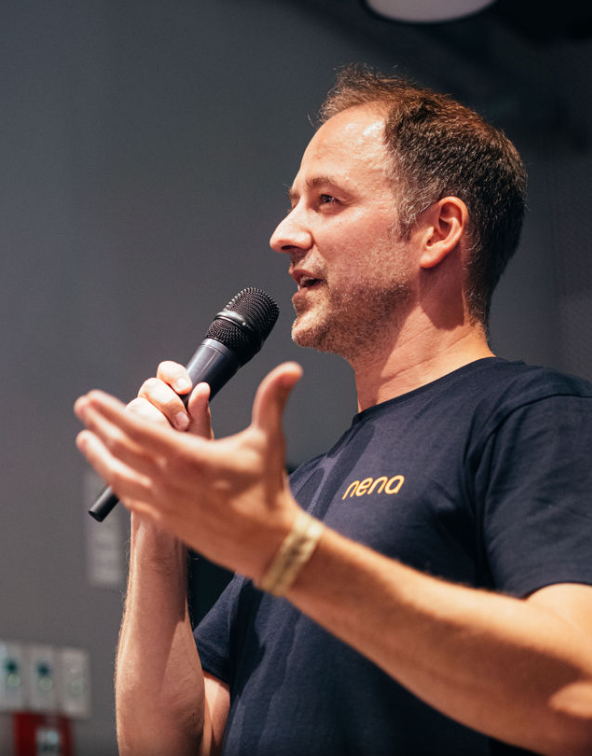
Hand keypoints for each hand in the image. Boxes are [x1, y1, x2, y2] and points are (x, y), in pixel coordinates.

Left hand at [75, 362, 303, 578]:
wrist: (268, 544)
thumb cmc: (267, 491)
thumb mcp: (269, 440)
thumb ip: (273, 400)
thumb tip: (291, 370)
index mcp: (189, 457)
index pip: (138, 428)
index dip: (111, 412)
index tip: (94, 399)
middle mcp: (169, 481)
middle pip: (120, 449)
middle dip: (98, 426)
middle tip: (82, 409)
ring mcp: (164, 503)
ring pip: (118, 476)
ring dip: (98, 455)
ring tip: (85, 440)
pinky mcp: (165, 521)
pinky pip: (130, 499)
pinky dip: (115, 482)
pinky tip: (110, 474)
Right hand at [126, 360, 212, 436]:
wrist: (184, 470)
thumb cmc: (193, 444)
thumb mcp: (200, 427)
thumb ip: (200, 408)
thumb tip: (203, 388)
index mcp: (170, 388)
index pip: (167, 370)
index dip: (175, 375)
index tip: (186, 388)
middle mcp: (151, 396)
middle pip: (151, 386)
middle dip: (169, 403)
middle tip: (183, 423)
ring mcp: (137, 410)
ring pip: (138, 405)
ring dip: (156, 420)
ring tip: (171, 436)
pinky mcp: (126, 427)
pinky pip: (129, 424)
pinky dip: (144, 433)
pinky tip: (157, 443)